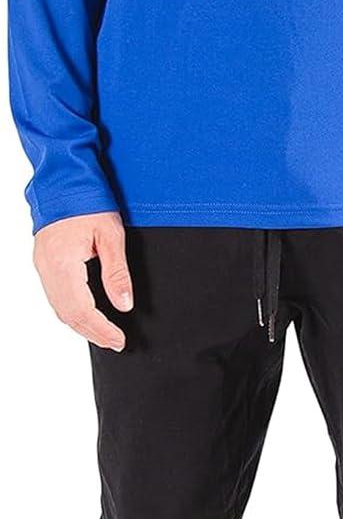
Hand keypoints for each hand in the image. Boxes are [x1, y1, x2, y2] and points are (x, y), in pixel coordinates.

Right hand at [33, 211, 133, 350]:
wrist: (64, 176)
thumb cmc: (88, 199)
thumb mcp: (111, 234)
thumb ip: (117, 272)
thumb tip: (124, 305)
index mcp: (64, 264)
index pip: (82, 310)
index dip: (102, 330)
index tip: (119, 340)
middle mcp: (48, 268)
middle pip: (67, 314)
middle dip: (92, 332)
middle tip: (115, 342)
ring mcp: (42, 265)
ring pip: (58, 307)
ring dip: (80, 324)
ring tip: (103, 332)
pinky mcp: (43, 259)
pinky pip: (54, 295)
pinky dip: (70, 309)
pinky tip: (85, 312)